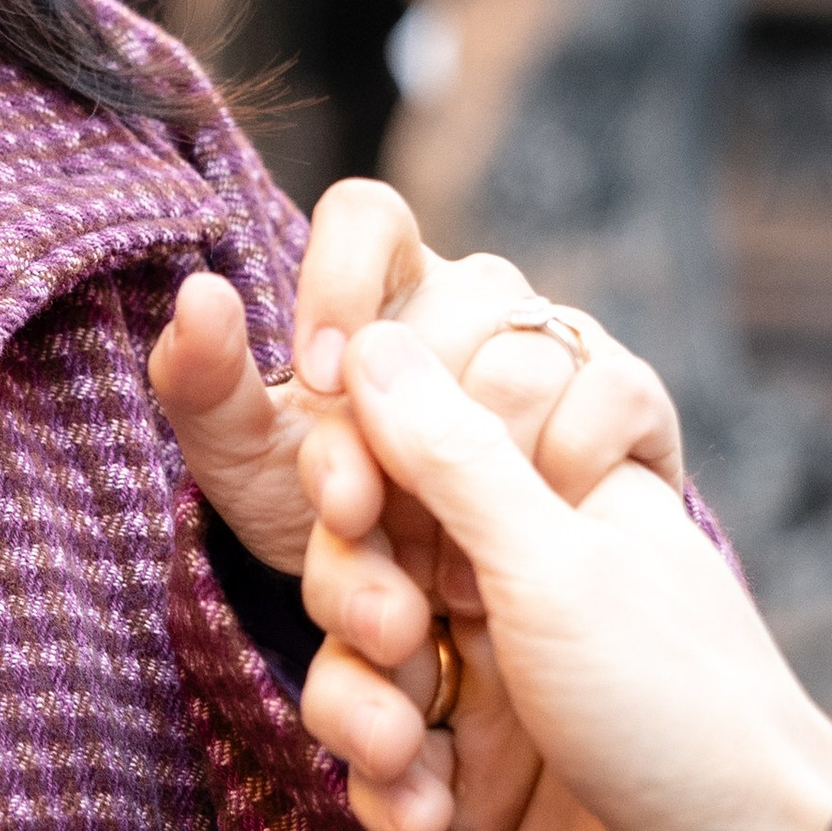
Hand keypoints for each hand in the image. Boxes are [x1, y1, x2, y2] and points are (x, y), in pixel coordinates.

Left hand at [150, 179, 680, 578]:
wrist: (440, 617)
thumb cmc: (333, 515)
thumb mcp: (249, 464)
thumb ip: (203, 382)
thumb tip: (203, 295)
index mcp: (383, 284)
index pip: (366, 213)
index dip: (339, 279)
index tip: (316, 379)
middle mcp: (477, 296)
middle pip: (450, 305)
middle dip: (400, 429)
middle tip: (364, 519)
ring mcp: (559, 340)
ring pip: (524, 364)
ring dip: (473, 479)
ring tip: (435, 563)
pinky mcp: (628, 395)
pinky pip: (609, 398)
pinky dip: (559, 477)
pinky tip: (519, 539)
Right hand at [299, 321, 831, 830]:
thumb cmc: (678, 714)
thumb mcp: (556, 568)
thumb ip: (453, 456)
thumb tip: (374, 344)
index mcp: (551, 502)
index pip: (409, 439)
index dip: (358, 463)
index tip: (353, 500)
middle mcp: (510, 580)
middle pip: (362, 546)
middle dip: (355, 594)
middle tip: (400, 636)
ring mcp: (487, 679)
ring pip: (353, 654)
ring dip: (360, 703)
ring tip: (408, 748)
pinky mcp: (467, 777)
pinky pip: (374, 757)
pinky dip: (386, 787)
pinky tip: (432, 816)